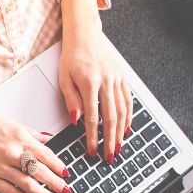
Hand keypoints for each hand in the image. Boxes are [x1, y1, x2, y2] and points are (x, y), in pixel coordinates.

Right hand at [0, 107, 70, 192]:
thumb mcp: (10, 122)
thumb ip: (31, 133)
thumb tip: (47, 138)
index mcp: (19, 137)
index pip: (46, 155)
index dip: (59, 166)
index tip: (66, 174)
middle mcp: (12, 153)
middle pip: (41, 171)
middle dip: (56, 183)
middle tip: (66, 190)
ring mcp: (0, 167)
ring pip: (28, 184)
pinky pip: (10, 191)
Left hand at [59, 0, 132, 163]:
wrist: (85, 36)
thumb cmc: (72, 57)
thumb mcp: (64, 78)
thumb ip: (71, 100)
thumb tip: (77, 121)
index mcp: (90, 83)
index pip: (93, 117)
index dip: (92, 137)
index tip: (91, 150)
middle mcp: (107, 82)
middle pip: (111, 118)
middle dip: (110, 140)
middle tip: (109, 156)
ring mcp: (117, 80)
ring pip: (123, 111)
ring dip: (121, 132)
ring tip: (118, 147)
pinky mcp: (122, 78)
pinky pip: (128, 101)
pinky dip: (129, 116)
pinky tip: (126, 129)